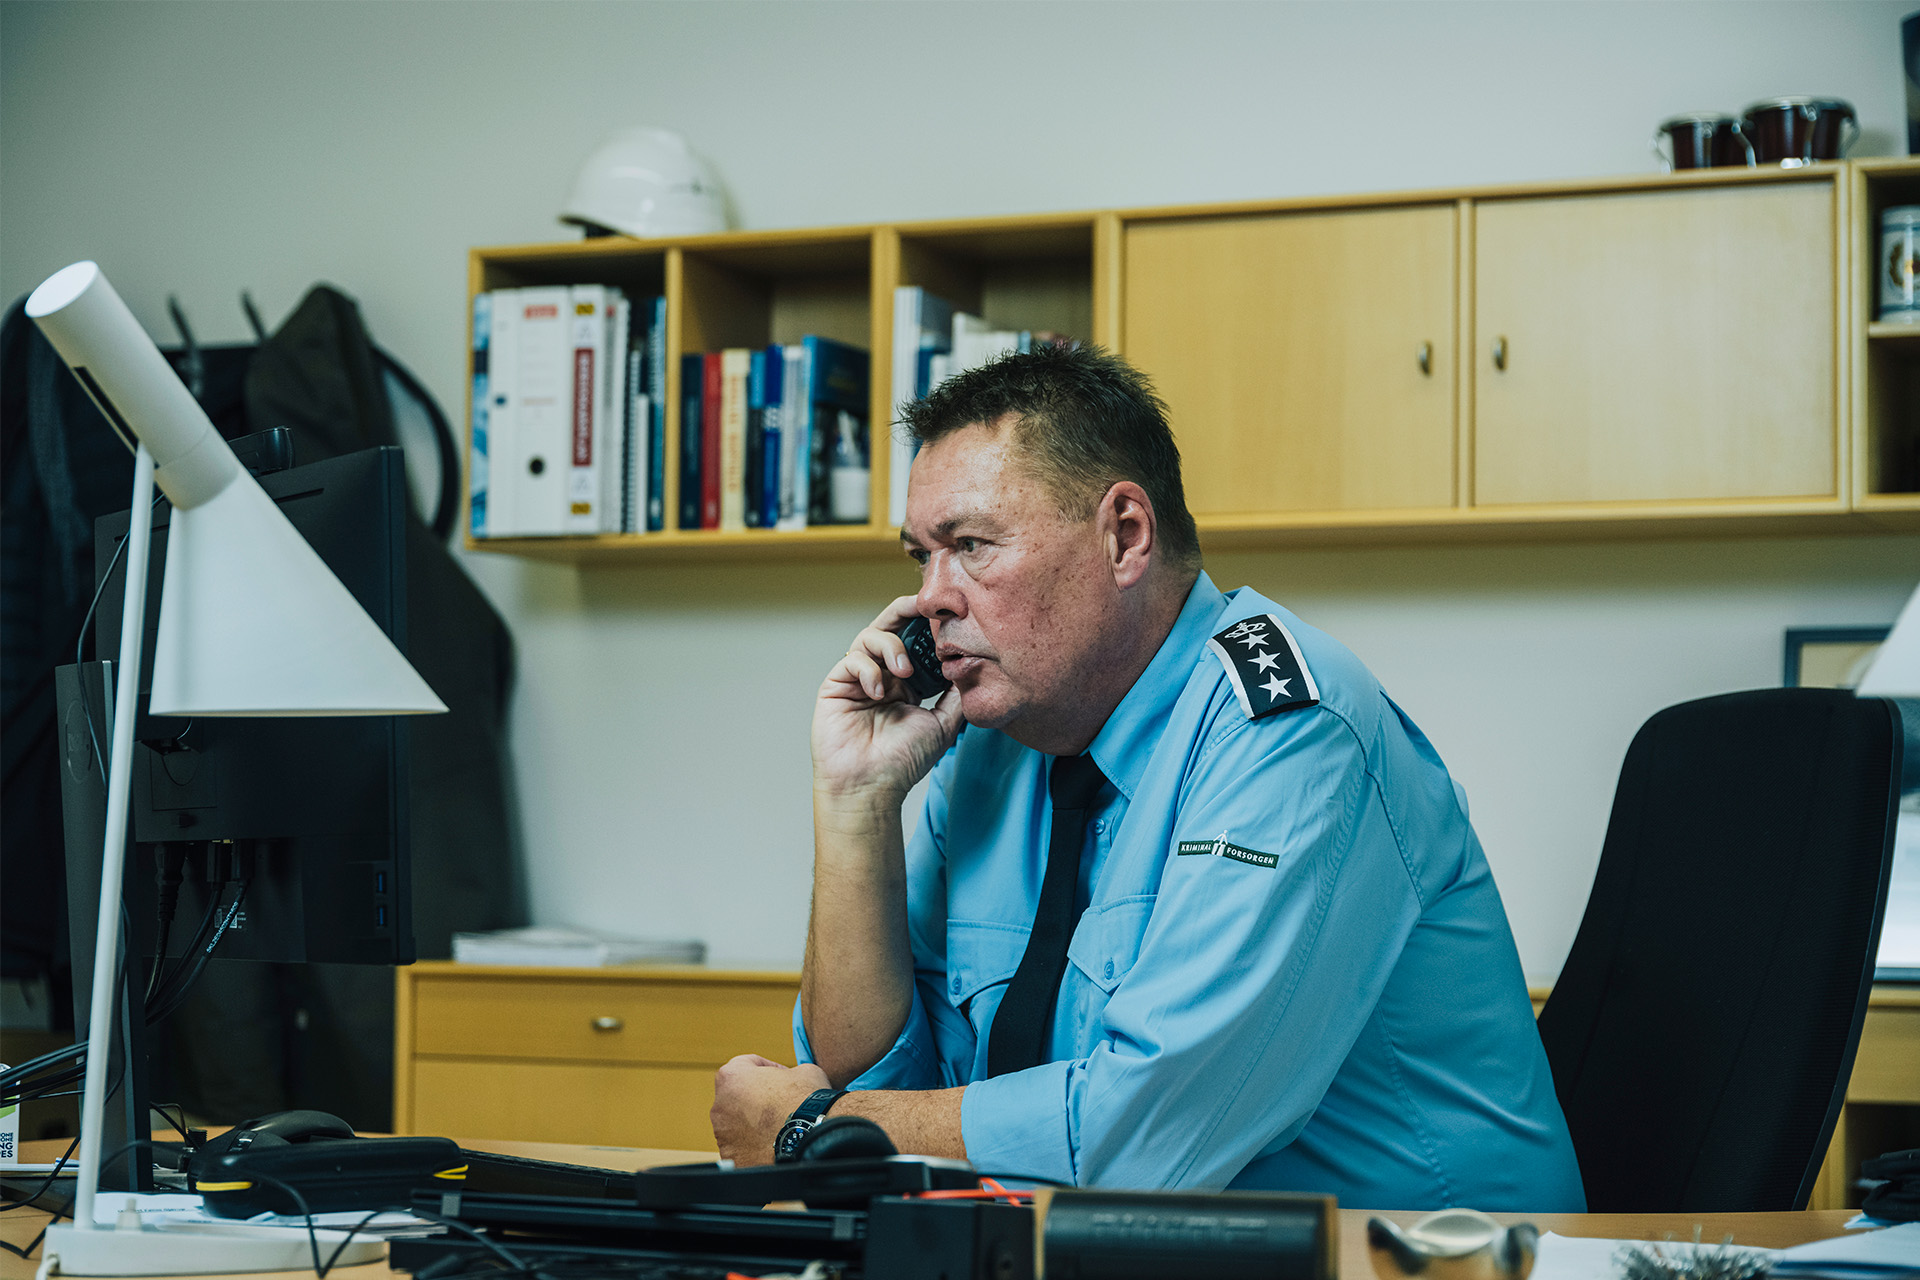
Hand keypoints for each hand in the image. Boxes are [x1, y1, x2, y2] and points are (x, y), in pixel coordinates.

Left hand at [710, 1055, 830, 1164]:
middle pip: (737, 1096)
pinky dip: (755, 1146)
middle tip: (780, 1102)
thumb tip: (791, 1080)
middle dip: (756, 1097)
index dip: (767, 1067)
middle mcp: (720, 1106)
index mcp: (732, 1077)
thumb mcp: (805, 1071)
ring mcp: (723, 1135)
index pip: (744, 1064)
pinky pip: (742, 1148)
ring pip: (737, 1124)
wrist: (811, 1141)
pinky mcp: (732, 1158)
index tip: (781, 1076)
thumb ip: (789, 1071)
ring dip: (754, 1123)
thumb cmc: (806, 1103)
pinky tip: (775, 1143)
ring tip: (779, 1125)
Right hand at [812, 596, 964, 800]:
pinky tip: (880, 692)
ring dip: (890, 645)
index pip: (916, 641)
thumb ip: (956, 694)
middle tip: (924, 604)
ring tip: (905, 670)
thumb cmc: (903, 762)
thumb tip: (972, 664)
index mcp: (906, 682)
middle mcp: (882, 675)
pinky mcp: (836, 685)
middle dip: (907, 611)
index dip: (929, 625)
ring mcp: (858, 678)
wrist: (871, 787)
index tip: (948, 613)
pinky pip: (852, 660)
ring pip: (870, 636)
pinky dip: (868, 669)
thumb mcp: (943, 724)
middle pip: (890, 626)